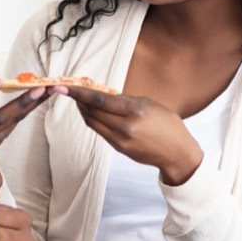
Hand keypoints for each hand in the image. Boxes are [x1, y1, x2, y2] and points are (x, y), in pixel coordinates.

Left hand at [63, 87, 203, 185]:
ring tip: (79, 100)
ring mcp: (120, 140)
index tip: (65, 88)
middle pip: (92, 112)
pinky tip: (91, 112)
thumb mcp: (148, 104)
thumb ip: (123, 100)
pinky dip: (93, 120)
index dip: (79, 93)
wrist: (176, 152)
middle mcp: (125, 127)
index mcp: (134, 111)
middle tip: (69, 90)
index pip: (99, 100)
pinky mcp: (118, 148)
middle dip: (78, 100)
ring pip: (92, 123)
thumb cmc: (167, 124)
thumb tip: (101, 94)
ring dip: (83, 110)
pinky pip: (100, 131)